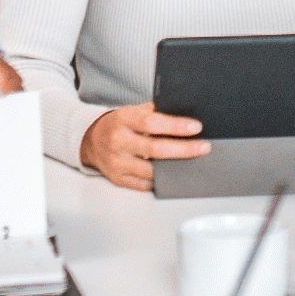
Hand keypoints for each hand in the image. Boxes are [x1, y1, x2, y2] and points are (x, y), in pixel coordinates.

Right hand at [78, 102, 209, 192]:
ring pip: (152, 170)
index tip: (196, 127)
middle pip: (155, 149)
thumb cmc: (119, 124)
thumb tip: (186, 116)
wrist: (90, 140)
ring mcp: (116, 162)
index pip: (152, 123)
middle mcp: (118, 141)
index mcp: (123, 120)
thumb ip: (155, 113)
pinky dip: (162, 179)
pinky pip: (145, 184)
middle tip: (204, 147)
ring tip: (193, 161)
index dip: (176, 126)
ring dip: (175, 167)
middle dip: (184, 149)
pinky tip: (174, 173)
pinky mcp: (118, 179)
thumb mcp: (133, 111)